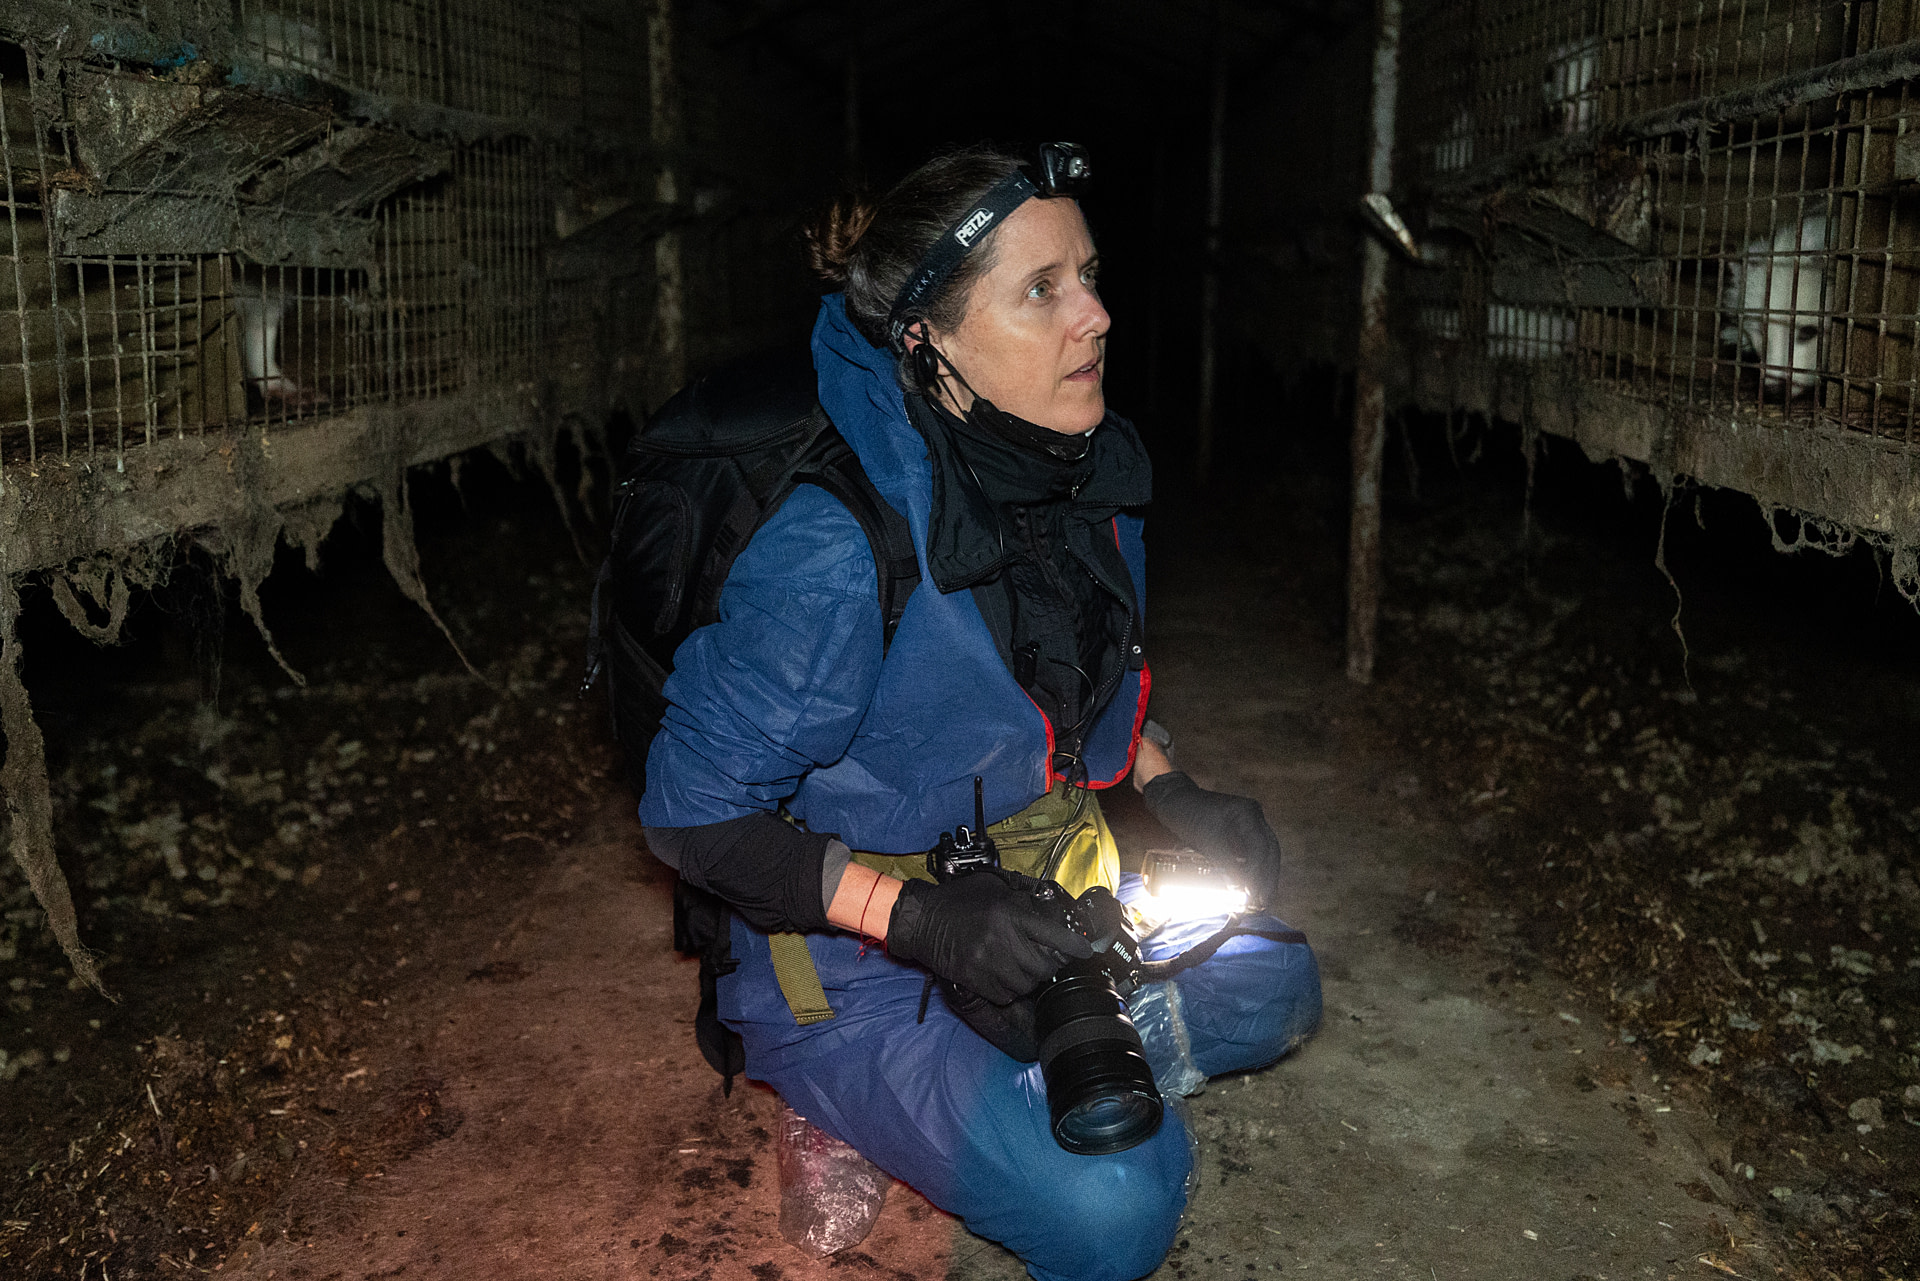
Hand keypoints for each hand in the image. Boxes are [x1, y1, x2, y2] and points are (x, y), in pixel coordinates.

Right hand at [887, 873, 1094, 1003]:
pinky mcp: (977, 981)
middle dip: (1047, 964)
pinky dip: (1009, 989)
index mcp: (1009, 914)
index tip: (1086, 950)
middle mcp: (1002, 940)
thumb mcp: (993, 888)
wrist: (923, 920)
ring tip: (1016, 963)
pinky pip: (1006, 995)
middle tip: (1041, 956)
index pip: (1054, 935)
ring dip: (1027, 977)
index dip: (1075, 946)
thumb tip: (1049, 910)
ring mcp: (989, 964)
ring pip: (1027, 983)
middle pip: (1044, 966)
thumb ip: (1022, 898)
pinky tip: (1000, 974)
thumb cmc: (958, 900)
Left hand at [1141, 771, 1283, 909]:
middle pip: (1269, 852)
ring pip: (1264, 854)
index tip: (1253, 894)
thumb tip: (1241, 888)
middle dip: (1268, 879)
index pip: (1261, 848)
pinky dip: (1253, 870)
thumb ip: (1225, 860)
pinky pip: (1252, 853)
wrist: (1172, 798)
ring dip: (1263, 877)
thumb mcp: (1206, 839)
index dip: (1259, 873)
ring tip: (1260, 901)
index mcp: (1248, 813)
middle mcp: (1253, 817)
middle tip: (1263, 904)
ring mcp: (1248, 824)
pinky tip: (1251, 887)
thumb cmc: (1186, 813)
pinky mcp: (1239, 833)